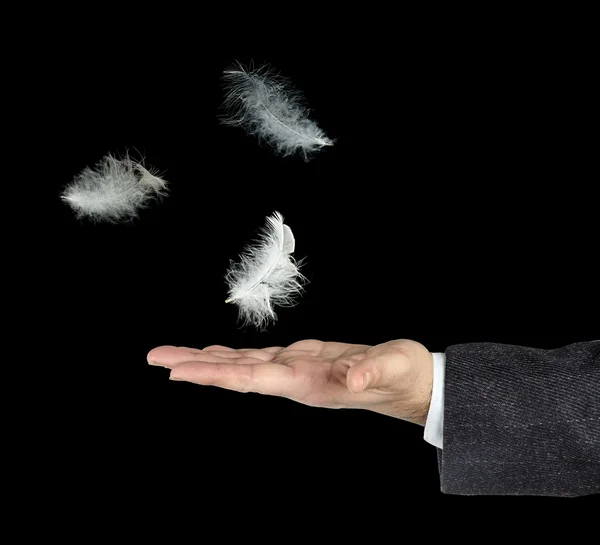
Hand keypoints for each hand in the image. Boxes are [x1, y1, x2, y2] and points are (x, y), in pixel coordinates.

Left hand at [148, 339, 432, 424]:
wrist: (409, 384)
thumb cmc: (401, 375)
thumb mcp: (392, 367)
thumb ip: (372, 372)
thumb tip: (354, 379)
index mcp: (308, 382)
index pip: (252, 379)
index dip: (215, 374)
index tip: (179, 372)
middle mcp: (293, 381)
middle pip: (236, 375)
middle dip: (195, 367)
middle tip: (155, 358)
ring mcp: (294, 372)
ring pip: (242, 367)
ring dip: (207, 361)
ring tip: (173, 357)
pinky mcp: (300, 362)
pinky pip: (257, 360)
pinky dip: (231, 356)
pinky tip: (215, 354)